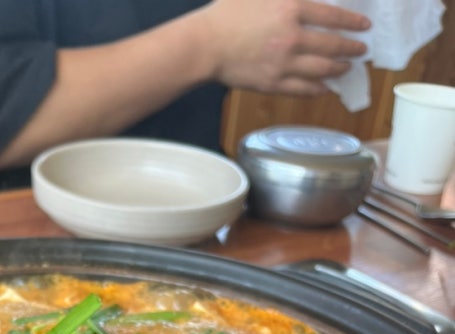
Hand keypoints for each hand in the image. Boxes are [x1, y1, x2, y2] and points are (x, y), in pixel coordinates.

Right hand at [201, 0, 370, 95]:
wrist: (205, 45)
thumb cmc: (226, 13)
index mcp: (291, 8)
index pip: (332, 16)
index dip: (352, 22)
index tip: (363, 26)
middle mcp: (292, 38)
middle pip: (332, 46)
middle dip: (351, 48)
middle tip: (361, 50)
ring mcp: (283, 64)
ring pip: (321, 70)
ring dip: (338, 69)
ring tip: (347, 68)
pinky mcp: (272, 84)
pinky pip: (302, 89)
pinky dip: (318, 89)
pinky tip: (326, 88)